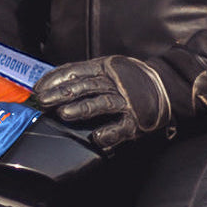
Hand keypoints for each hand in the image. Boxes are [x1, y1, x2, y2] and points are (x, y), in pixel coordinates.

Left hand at [32, 56, 170, 149]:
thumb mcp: (108, 68)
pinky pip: (122, 127)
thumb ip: (84, 74)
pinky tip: (97, 137)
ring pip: (101, 102)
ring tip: (64, 114)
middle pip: (84, 86)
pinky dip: (110, 132)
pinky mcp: (137, 119)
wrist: (169, 85)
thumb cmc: (131, 79)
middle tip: (43, 101)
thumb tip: (52, 82)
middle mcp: (114, 82)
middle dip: (61, 93)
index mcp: (104, 68)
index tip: (38, 88)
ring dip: (82, 109)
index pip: (75, 71)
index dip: (55, 79)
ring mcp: (126, 100)